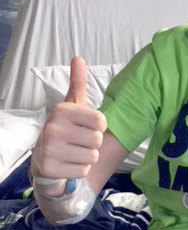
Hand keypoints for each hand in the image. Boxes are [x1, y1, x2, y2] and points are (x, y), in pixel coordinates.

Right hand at [30, 57, 106, 182]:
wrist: (44, 157)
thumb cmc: (65, 128)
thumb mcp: (72, 105)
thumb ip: (78, 83)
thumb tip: (78, 58)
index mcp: (62, 111)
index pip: (101, 122)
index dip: (98, 127)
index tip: (85, 127)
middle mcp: (53, 128)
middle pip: (97, 140)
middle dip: (92, 144)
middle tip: (78, 142)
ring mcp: (50, 149)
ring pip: (92, 157)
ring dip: (87, 157)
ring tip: (73, 152)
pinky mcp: (50, 168)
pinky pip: (83, 171)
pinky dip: (79, 170)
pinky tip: (68, 163)